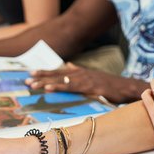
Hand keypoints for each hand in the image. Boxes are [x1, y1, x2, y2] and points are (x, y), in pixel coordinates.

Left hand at [25, 63, 145, 102]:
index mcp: (81, 71)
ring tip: (32, 84)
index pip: (60, 71)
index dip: (46, 72)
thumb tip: (68, 65)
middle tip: (27, 78)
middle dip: (42, 76)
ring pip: (61, 80)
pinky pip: (71, 87)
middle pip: (57, 74)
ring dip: (46, 82)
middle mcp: (81, 73)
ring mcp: (85, 79)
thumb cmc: (111, 85)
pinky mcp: (89, 87)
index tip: (32, 72)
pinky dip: (59, 87)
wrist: (126, 87)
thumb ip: (79, 70)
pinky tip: (49, 89)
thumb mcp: (93, 76)